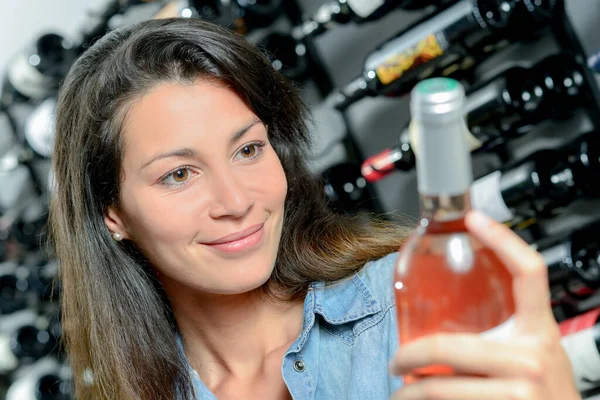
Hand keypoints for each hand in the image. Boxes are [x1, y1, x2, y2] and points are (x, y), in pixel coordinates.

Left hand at [389, 210, 581, 399]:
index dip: (503, 240)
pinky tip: (418, 399)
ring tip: (401, 387)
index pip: (529, 272)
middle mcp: (532, 356)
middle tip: (396, 360)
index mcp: (540, 330)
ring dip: (411, 390)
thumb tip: (447, 321)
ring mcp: (520, 389)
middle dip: (410, 356)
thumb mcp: (534, 351)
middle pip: (450, 346)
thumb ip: (503, 332)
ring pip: (442, 385)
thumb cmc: (545, 391)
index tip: (474, 218)